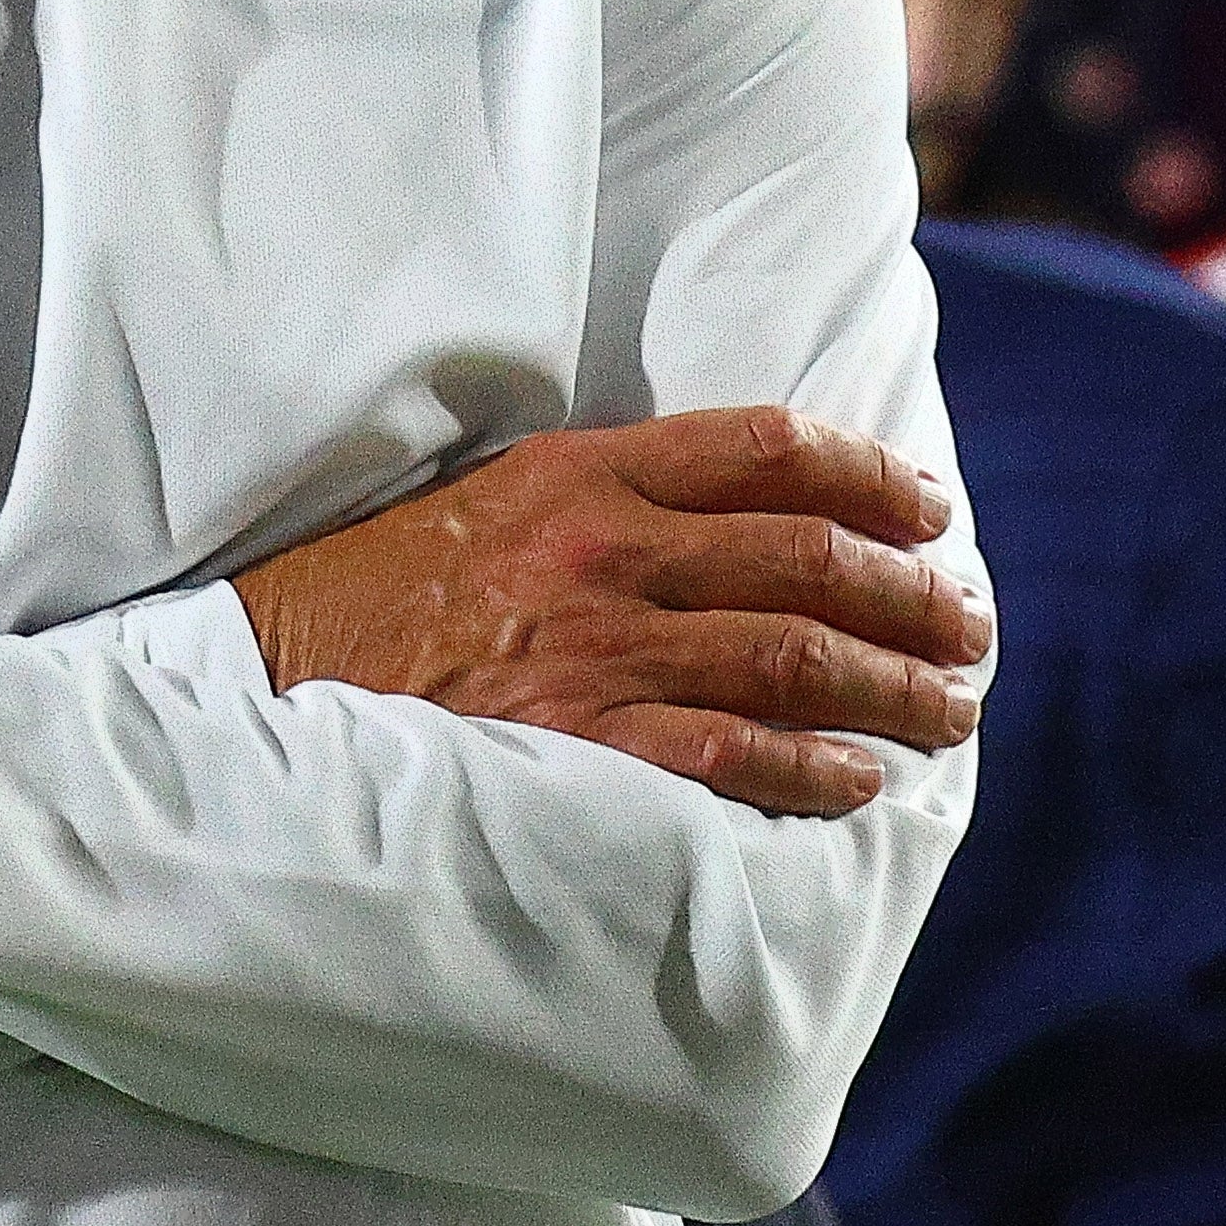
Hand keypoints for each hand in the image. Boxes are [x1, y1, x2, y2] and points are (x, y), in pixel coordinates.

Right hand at [233, 406, 986, 818]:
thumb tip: (735, 518)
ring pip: (790, 652)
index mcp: (582, 469)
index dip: (872, 477)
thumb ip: (603, 496)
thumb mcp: (487, 498)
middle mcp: (599, 547)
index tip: (931, 511)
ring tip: (949, 706)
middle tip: (968, 627)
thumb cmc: (370, 594)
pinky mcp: (568, 742)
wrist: (256, 680)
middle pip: (807, 555)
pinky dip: (808, 764)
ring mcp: (587, 646)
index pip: (769, 447)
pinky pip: (724, 750)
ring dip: (892, 682)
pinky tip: (856, 779)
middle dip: (912, 593)